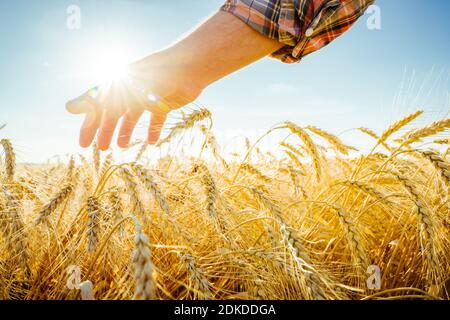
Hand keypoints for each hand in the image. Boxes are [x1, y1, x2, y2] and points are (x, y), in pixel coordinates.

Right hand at [66, 61, 201, 150]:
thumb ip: (96, 101)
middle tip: (102, 150)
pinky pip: (156, 119)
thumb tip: (68, 108)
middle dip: (105, 132)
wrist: (186, 69)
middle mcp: (129, 91)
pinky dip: (153, 130)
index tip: (83, 145)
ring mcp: (147, 97)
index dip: (89, 127)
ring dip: (126, 131)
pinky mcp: (165, 103)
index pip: (96, 110)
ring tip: (121, 147)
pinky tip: (151, 143)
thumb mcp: (122, 90)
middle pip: (113, 115)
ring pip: (132, 117)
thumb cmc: (151, 76)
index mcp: (116, 87)